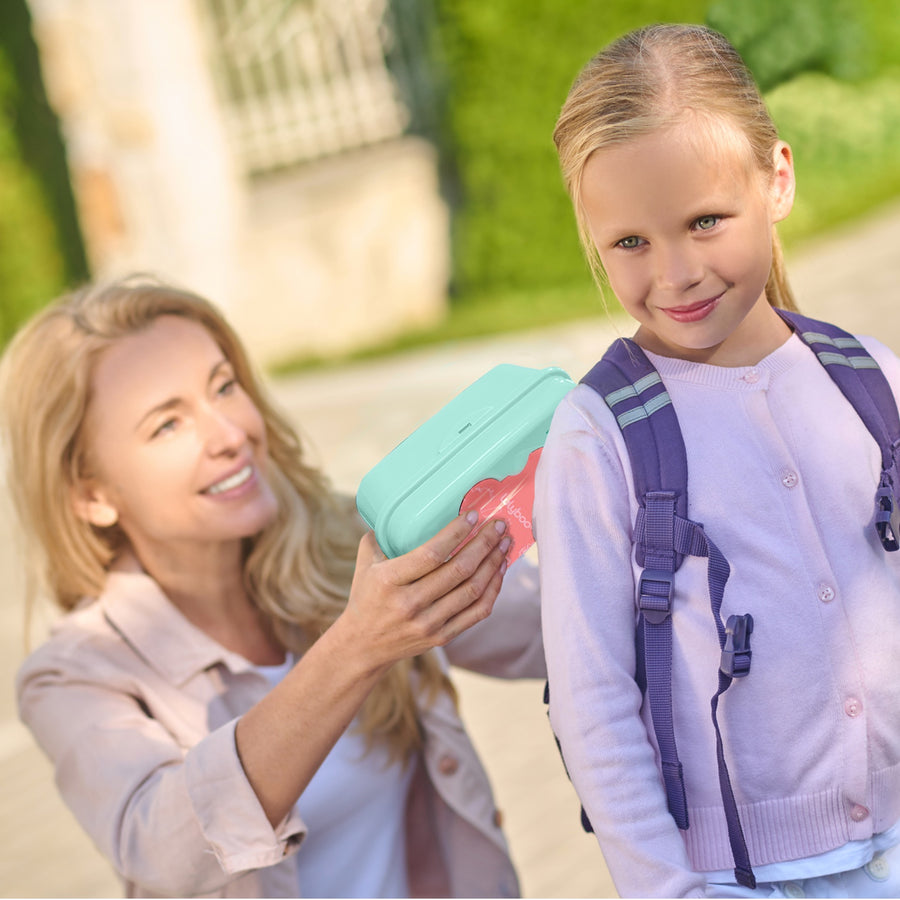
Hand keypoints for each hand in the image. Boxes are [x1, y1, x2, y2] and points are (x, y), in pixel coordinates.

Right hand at [342, 512, 511, 669]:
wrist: (364, 646)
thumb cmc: (367, 597)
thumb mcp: (365, 564)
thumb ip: (380, 536)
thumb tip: (402, 508)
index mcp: (389, 580)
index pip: (431, 554)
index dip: (456, 533)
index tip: (474, 515)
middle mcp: (410, 603)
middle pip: (458, 570)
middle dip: (484, 543)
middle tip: (499, 524)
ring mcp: (428, 623)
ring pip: (472, 590)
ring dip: (493, 563)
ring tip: (505, 543)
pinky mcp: (442, 637)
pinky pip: (477, 612)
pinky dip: (493, 589)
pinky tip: (499, 571)